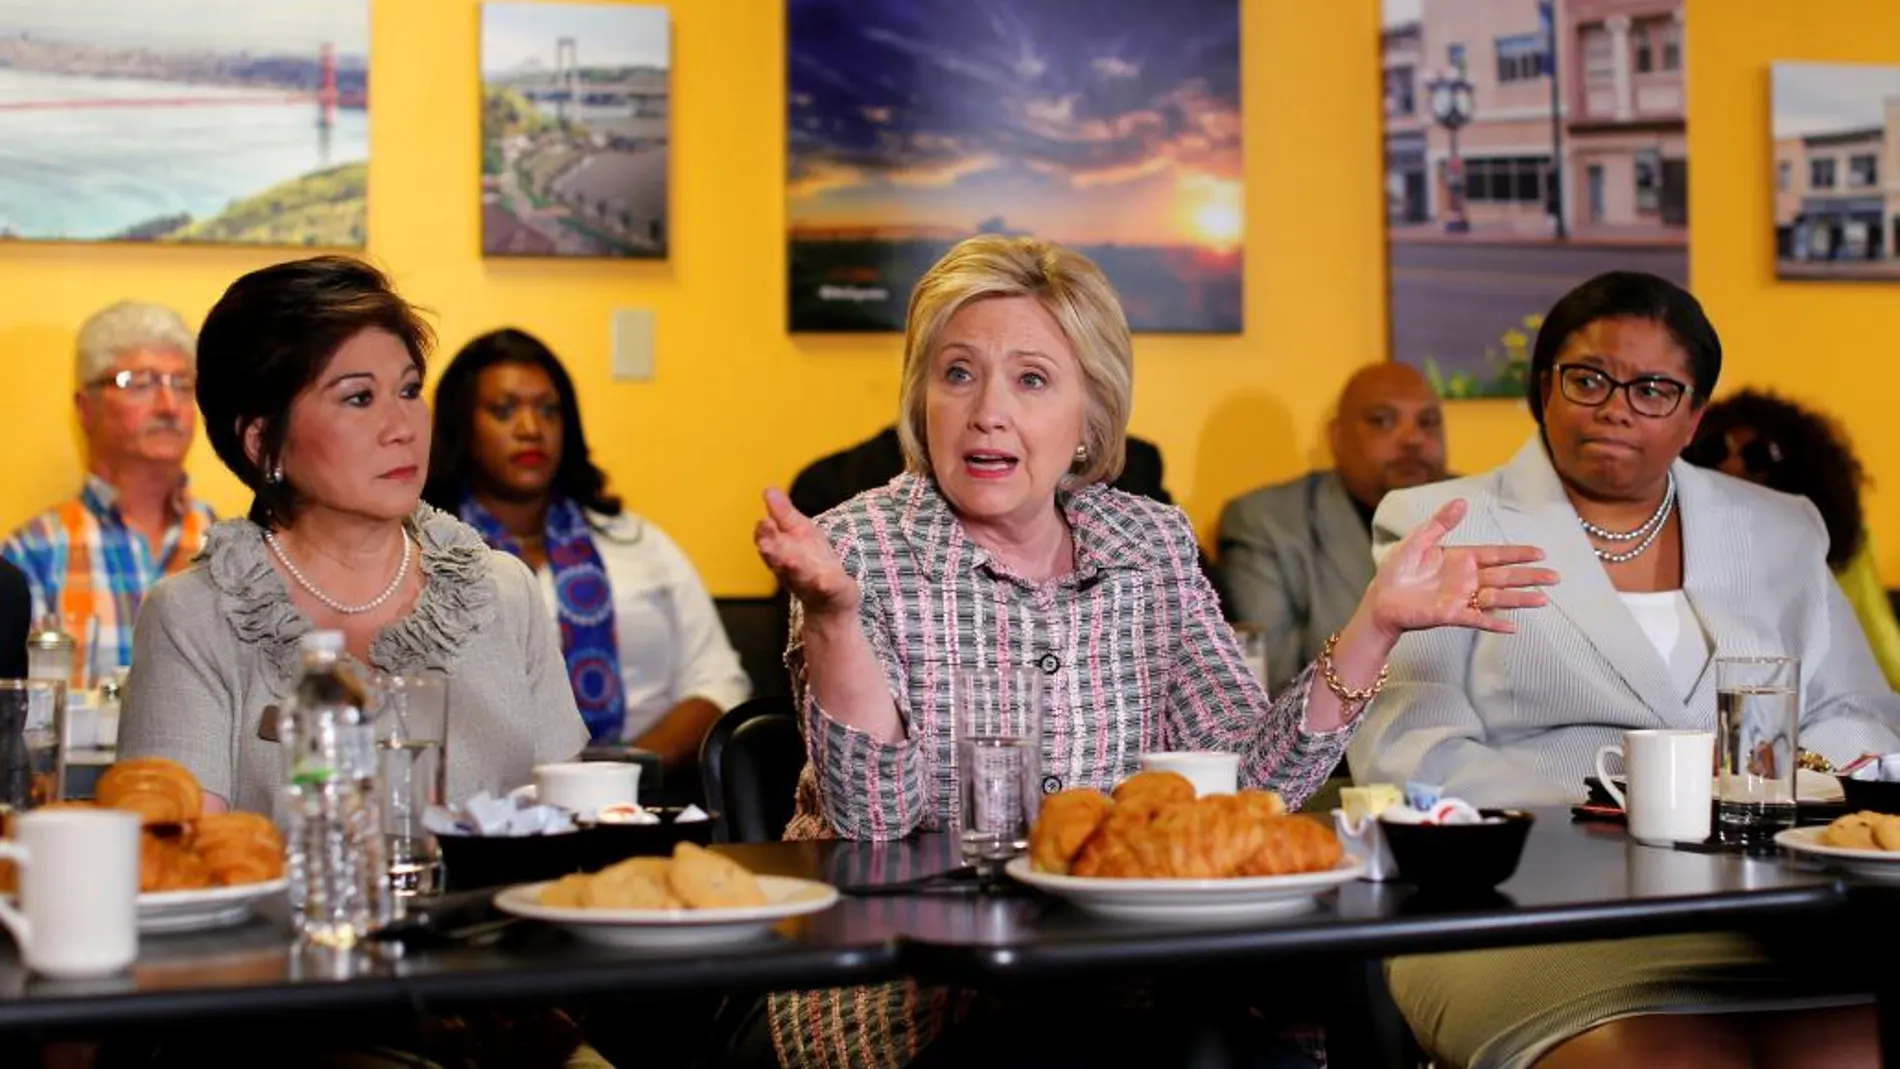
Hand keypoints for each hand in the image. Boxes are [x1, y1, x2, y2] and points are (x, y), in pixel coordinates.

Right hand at [755, 488, 859, 617]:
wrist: (832, 601)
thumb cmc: (813, 562)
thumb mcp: (800, 532)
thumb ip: (784, 514)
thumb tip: (768, 490)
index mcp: (782, 552)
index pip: (768, 541)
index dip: (765, 533)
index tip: (763, 521)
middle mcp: (790, 569)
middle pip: (778, 560)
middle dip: (772, 552)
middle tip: (765, 543)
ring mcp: (809, 582)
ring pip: (798, 575)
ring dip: (793, 568)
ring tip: (790, 560)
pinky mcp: (829, 591)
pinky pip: (825, 588)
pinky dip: (823, 584)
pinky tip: (823, 580)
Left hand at [1364, 498, 1556, 640]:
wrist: (1381, 598)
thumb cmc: (1397, 570)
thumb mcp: (1418, 540)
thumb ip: (1440, 523)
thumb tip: (1462, 501)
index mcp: (1461, 559)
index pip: (1496, 554)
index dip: (1518, 553)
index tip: (1541, 553)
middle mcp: (1467, 579)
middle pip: (1504, 576)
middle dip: (1530, 576)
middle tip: (1555, 577)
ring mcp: (1461, 598)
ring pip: (1497, 597)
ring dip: (1520, 599)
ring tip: (1544, 600)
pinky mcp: (1451, 615)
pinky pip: (1476, 619)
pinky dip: (1494, 623)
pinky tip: (1513, 626)